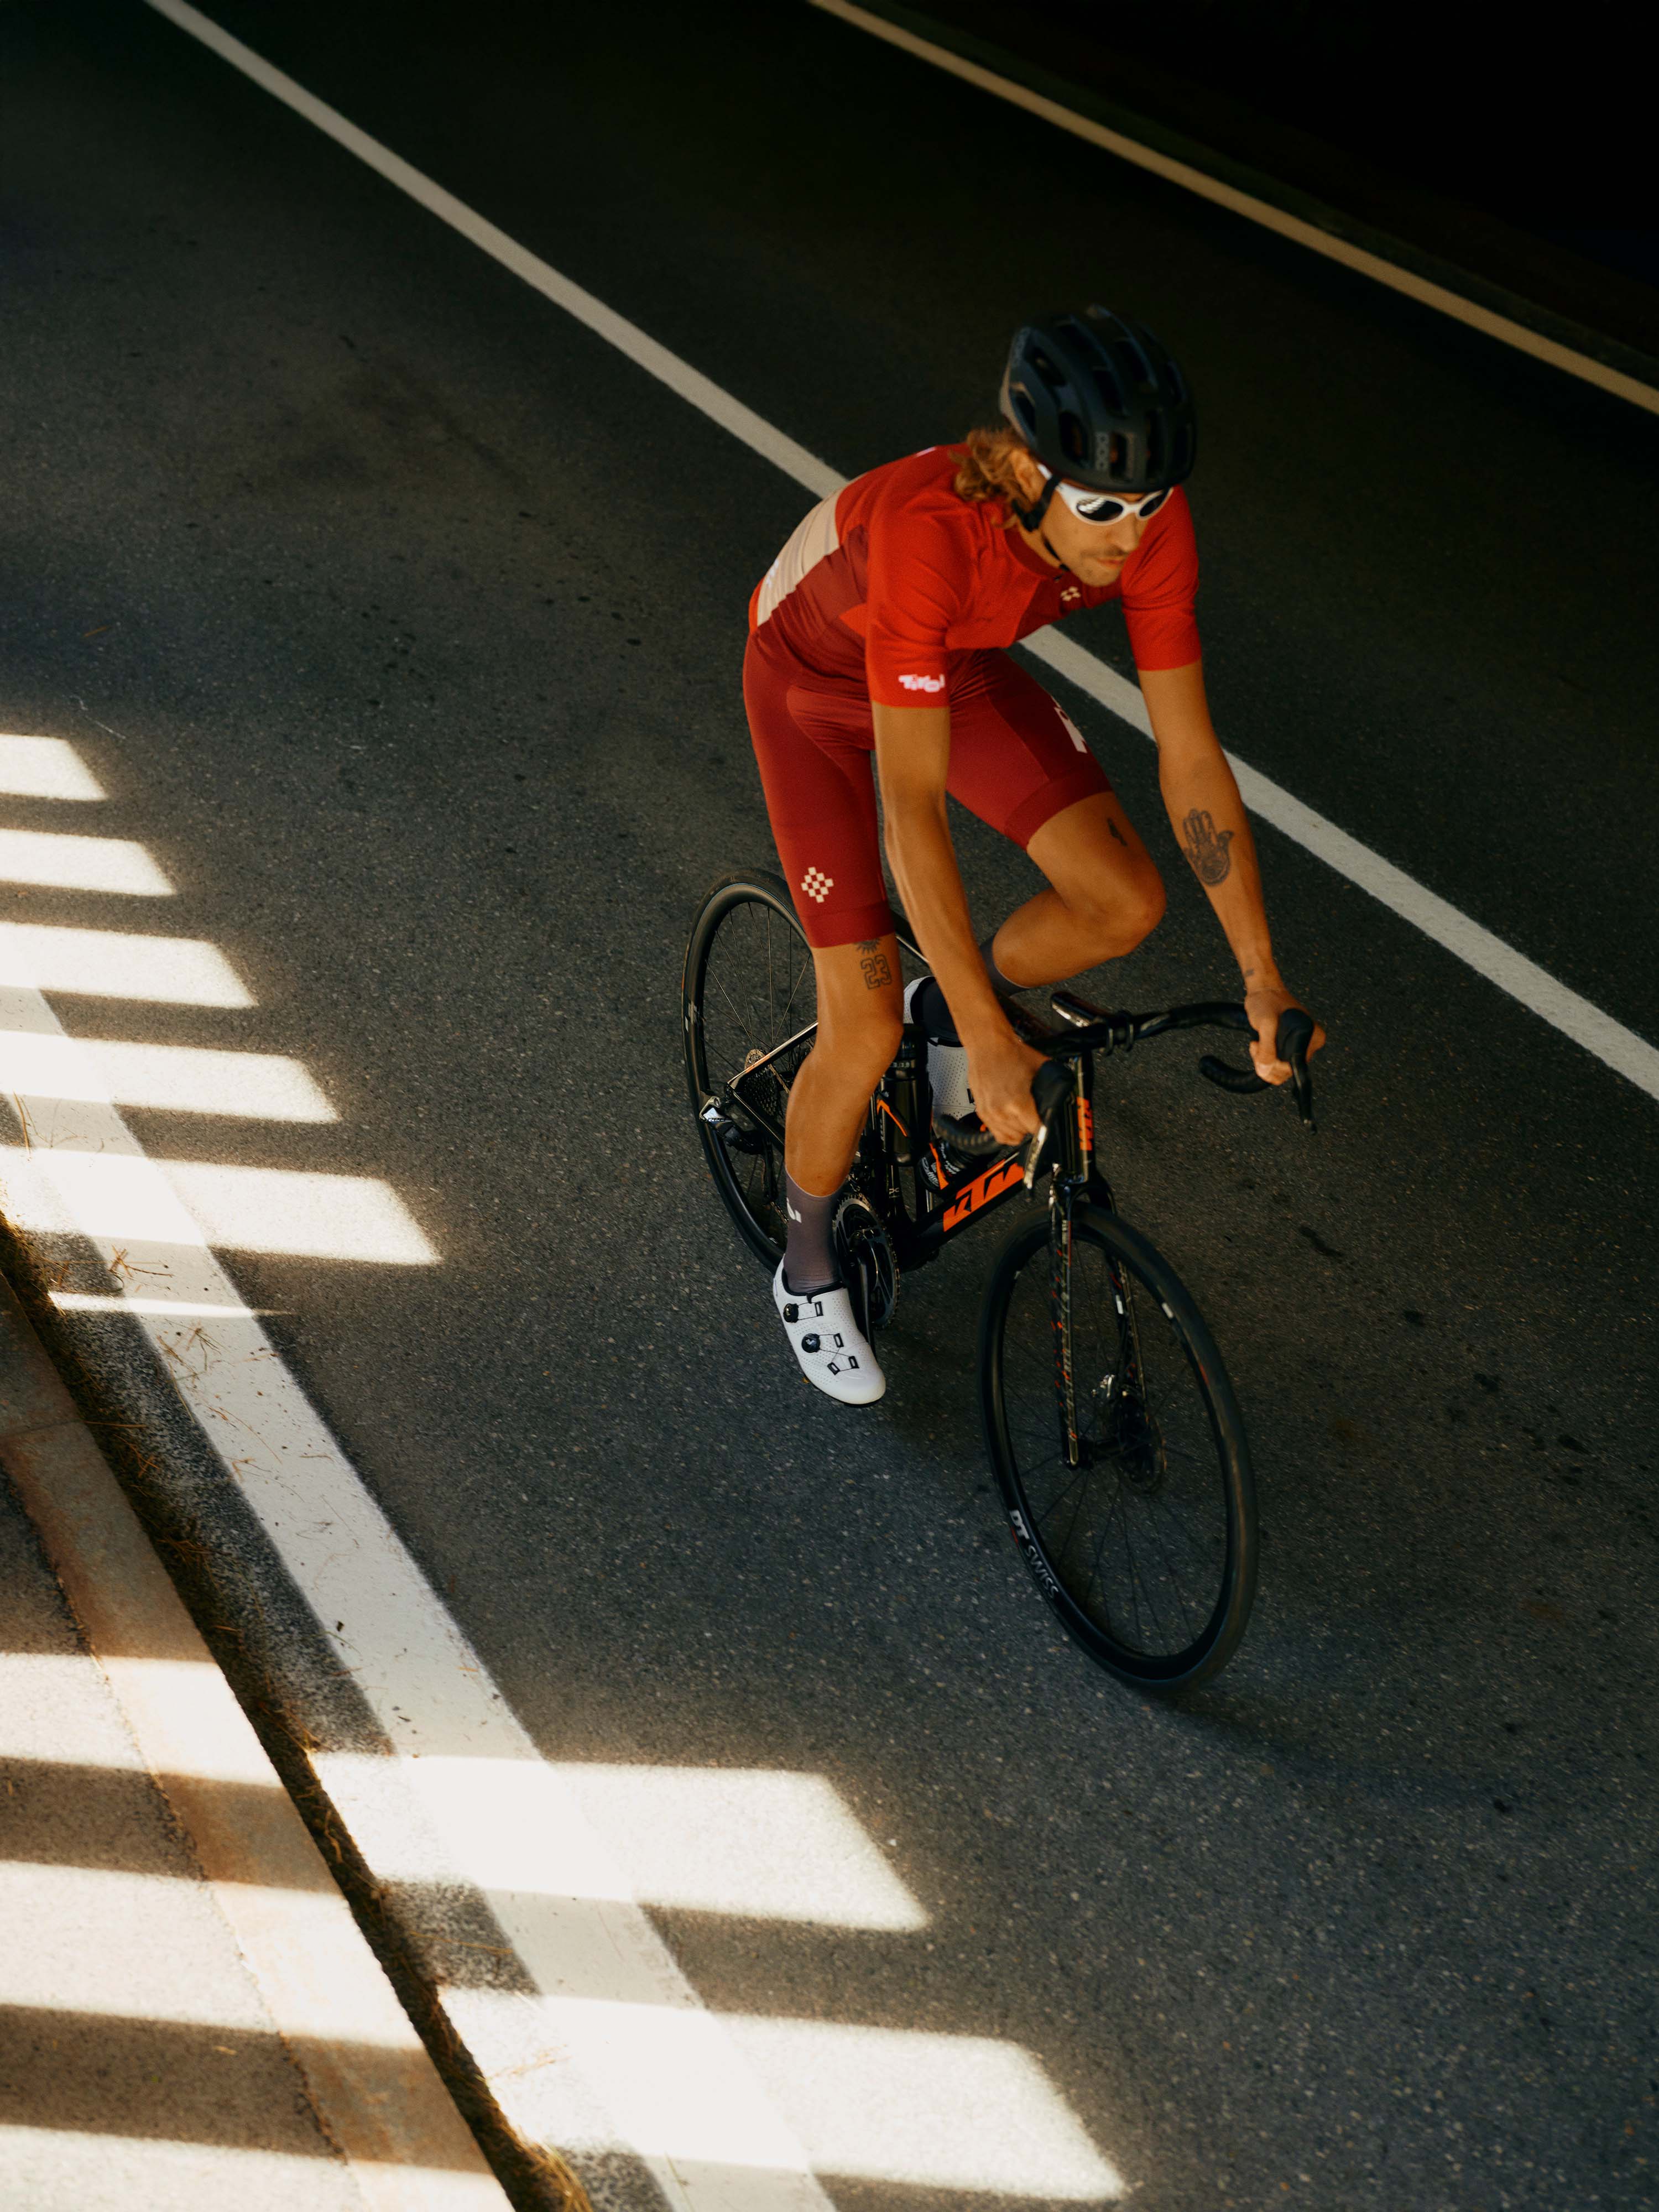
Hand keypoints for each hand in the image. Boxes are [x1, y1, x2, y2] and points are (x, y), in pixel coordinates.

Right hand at [965, 1032, 1048, 1146]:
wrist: (987, 1046)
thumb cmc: (1010, 1054)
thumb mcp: (1041, 1068)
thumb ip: (1052, 1087)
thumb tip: (1060, 1096)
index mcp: (1018, 1103)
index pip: (1037, 1129)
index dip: (1044, 1125)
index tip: (1045, 1120)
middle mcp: (1002, 1112)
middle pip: (1024, 1134)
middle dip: (1031, 1126)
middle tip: (1034, 1114)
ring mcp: (990, 1113)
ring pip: (1011, 1137)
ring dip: (1019, 1130)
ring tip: (1022, 1117)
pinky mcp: (982, 1112)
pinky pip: (997, 1134)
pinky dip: (1006, 1132)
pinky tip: (1011, 1123)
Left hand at [1245, 983, 1324, 1085]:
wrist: (1263, 990)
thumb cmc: (1267, 1001)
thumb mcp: (1266, 1024)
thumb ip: (1266, 1048)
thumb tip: (1266, 1069)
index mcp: (1313, 1037)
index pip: (1296, 1067)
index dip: (1277, 1066)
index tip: (1264, 1053)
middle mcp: (1310, 1043)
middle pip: (1287, 1070)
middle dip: (1268, 1062)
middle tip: (1258, 1045)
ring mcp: (1298, 1046)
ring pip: (1279, 1069)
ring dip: (1263, 1060)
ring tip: (1258, 1043)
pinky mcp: (1288, 1046)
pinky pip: (1276, 1063)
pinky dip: (1263, 1058)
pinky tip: (1259, 1043)